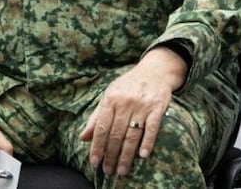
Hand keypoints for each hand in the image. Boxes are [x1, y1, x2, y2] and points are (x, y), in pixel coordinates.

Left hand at [79, 46, 186, 175]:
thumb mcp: (109, 96)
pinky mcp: (158, 106)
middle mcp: (125, 101)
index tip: (94, 161)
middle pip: (116, 133)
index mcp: (110, 99)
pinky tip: (143, 155)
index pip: (101, 127)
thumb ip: (96, 117)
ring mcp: (142, 104)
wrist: (155, 70)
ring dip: (126, 154)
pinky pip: (152, 127)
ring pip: (132, 134)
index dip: (97, 146)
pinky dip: (147, 142)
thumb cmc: (128, 86)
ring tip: (122, 169)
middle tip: (108, 170)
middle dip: (111, 155)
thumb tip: (83, 138)